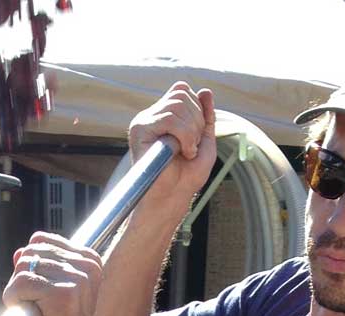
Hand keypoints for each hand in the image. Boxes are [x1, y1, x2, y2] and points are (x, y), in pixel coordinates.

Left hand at [4, 232, 104, 315]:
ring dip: (19, 295)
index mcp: (90, 262)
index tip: (44, 296)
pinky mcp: (64, 296)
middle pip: (29, 252)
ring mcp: (78, 281)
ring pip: (22, 267)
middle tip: (40, 310)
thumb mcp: (46, 294)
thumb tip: (19, 252)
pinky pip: (20, 284)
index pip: (40, 240)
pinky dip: (14, 302)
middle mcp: (88, 267)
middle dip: (23, 282)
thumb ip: (36, 269)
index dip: (30, 269)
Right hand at [128, 82, 217, 206]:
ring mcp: (144, 121)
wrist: (173, 196)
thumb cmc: (187, 175)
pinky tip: (181, 152)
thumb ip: (206, 116)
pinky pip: (169, 118)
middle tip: (193, 146)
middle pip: (182, 95)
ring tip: (187, 151)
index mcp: (164, 115)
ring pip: (177, 106)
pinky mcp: (139, 130)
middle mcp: (152, 115)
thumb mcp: (204, 140)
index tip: (197, 135)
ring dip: (191, 132)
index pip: (182, 90)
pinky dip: (184, 136)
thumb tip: (205, 91)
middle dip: (197, 122)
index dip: (197, 108)